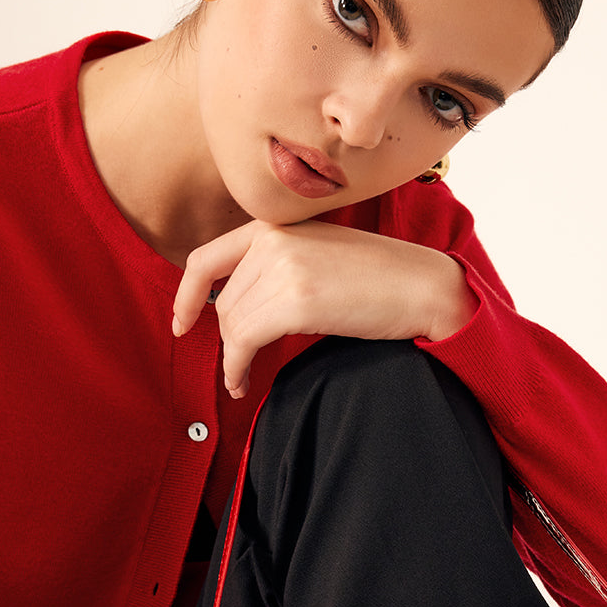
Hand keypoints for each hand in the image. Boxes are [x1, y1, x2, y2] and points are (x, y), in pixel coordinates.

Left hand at [171, 219, 477, 396]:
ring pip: (231, 324)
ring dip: (233, 358)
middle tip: (238, 365)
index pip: (208, 258)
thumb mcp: (320, 253)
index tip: (182, 321)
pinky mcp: (296, 301)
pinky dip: (237, 367)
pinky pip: (244, 342)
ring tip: (242, 378)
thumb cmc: (381, 278)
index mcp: (276, 225)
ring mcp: (284, 268)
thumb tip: (238, 307)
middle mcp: (274, 239)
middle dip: (226, 338)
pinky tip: (244, 381)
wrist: (423, 285)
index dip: (187, 294)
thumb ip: (279, 264)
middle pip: (223, 301)